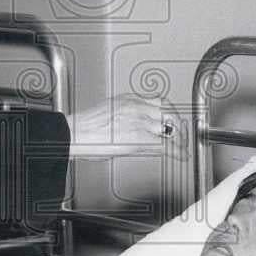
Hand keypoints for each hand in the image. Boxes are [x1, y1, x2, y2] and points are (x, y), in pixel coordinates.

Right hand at [68, 93, 188, 161]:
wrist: (75, 135)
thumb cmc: (85, 128)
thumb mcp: (110, 112)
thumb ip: (127, 115)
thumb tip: (137, 125)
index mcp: (129, 99)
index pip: (160, 102)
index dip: (170, 114)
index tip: (172, 121)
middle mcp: (137, 108)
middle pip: (170, 113)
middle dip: (178, 126)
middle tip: (180, 136)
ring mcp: (140, 122)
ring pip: (170, 129)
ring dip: (179, 140)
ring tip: (180, 147)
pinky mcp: (140, 139)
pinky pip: (166, 145)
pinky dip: (176, 152)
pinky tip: (180, 156)